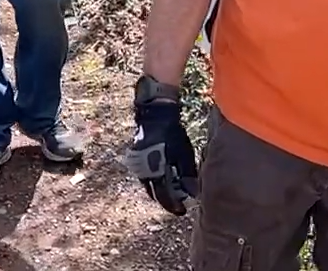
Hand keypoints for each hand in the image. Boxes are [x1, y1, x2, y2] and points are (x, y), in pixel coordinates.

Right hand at [119, 76, 199, 214]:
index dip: (174, 206)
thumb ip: (186, 174)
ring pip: (149, 185)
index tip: (182, 211)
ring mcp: (138, 166)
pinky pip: (146, 176)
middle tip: (178, 203)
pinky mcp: (136, 160)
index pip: (164, 196)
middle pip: (155, 193)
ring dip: (160, 190)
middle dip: (166, 199)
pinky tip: (163, 178)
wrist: (154, 116)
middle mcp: (144, 172)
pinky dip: (154, 180)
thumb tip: (191, 193)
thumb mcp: (183, 154)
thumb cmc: (172, 134)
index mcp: (156, 171)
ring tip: (172, 192)